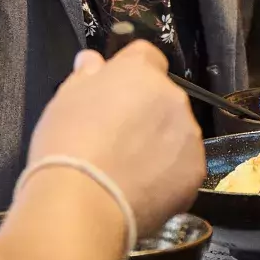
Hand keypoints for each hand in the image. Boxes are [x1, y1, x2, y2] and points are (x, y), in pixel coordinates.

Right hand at [27, 42, 205, 239]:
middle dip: (145, 112)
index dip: (130, 74)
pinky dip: (167, 175)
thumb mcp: (64, 101)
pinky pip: (182, 166)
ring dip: (159, 142)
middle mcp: (173, 98)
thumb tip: (92, 61)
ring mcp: (189, 135)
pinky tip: (140, 189)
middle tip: (115, 138)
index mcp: (140, 73)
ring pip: (176, 132)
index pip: (146, 56)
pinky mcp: (195, 171)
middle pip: (163, 97)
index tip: (114, 94)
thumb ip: (86, 76)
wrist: (82, 202)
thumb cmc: (66, 146)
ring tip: (127, 169)